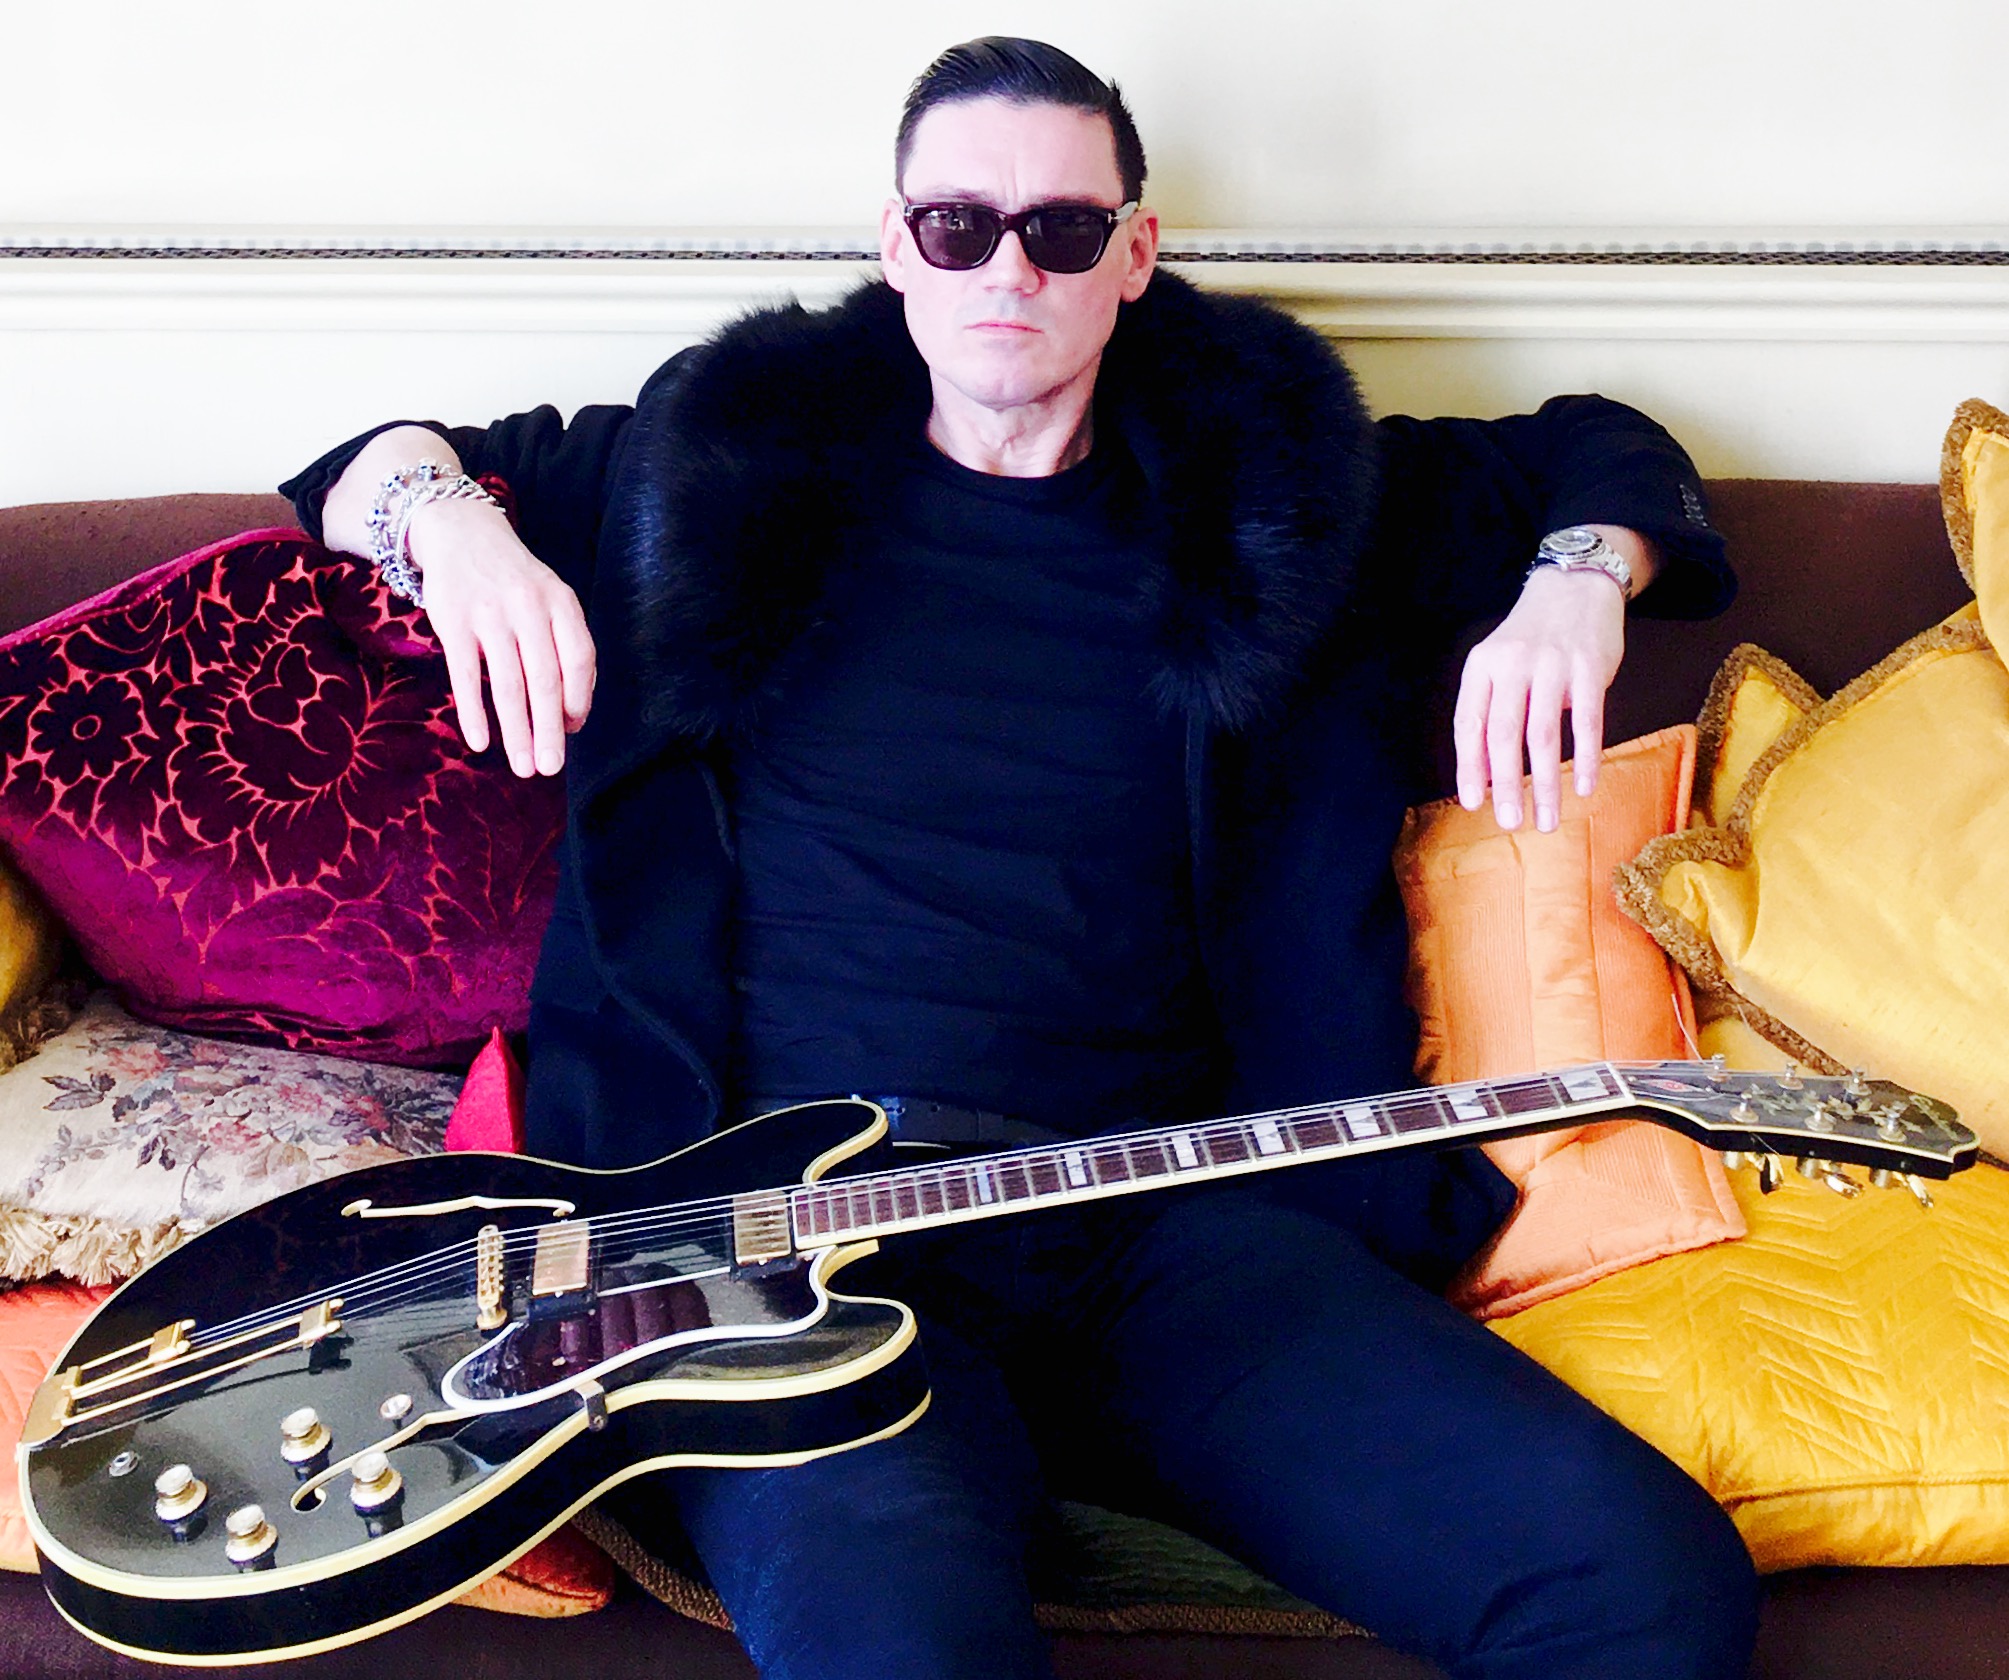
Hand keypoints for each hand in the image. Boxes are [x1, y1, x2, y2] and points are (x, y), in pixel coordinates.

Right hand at [407, 497, 595, 776]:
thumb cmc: (514, 580)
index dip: (579, 700)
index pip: (579, 659)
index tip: (572, 730)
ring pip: (507, 684)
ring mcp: (489, 614)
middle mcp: (529, 607)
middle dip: (550, 730)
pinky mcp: (453, 621)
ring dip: (517, 731)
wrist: (460, 531)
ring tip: (523, 766)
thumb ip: (566, 647)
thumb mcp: (551, 599)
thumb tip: (574, 714)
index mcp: (560, 602)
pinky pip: (465, 675)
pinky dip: (474, 712)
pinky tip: (480, 741)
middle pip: (545, 680)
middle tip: (550, 767)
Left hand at [1453, 565, 1626, 831]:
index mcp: (1482, 666)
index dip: (1469, 766)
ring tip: (1547, 819)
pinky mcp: (1590, 669)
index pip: (1468, 723)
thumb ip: (1489, 711)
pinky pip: (1587, 722)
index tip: (1472, 802)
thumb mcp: (1498, 664)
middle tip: (1509, 823)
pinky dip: (1586, 759)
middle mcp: (1513, 665)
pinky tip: (1585, 787)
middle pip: (1504, 735)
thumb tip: (1486, 775)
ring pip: (1544, 736)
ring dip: (1544, 784)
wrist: (1577, 585)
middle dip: (1506, 785)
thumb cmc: (1532, 637)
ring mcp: (1553, 666)